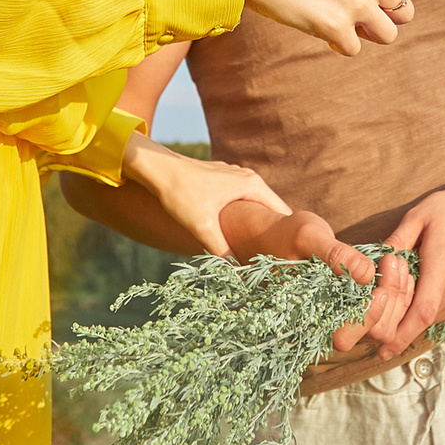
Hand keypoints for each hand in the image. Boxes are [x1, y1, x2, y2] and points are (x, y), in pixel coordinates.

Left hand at [121, 136, 289, 257]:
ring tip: (257, 246)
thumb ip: (223, 252)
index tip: (288, 254)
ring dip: (255, 222)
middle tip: (274, 256)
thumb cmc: (181, 194)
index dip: (286, 234)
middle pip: (270, 208)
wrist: (156, 168)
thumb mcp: (203, 227)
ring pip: (254, 203)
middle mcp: (248, 177)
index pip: (283, 212)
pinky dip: (242, 214)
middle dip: (271, 231)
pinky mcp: (221, 178)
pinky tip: (234, 229)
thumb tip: (238, 276)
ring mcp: (234, 175)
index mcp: (252, 185)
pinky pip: (240, 199)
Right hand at [220, 206, 389, 352]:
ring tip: (396, 262)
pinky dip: (398, 291)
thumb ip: (335, 254)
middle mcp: (330, 324)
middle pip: (374, 334)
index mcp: (310, 316)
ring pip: (386, 325)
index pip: (344, 338)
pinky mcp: (357, 306)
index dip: (367, 318)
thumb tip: (367, 274)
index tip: (380, 287)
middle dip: (392, 300)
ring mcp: (345, 317)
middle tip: (393, 262)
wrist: (280, 237)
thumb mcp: (307, 236)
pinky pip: (387, 311)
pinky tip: (395, 266)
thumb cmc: (288, 237)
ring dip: (399, 296)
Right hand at [230, 0, 444, 56]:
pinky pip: (353, 49)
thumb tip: (394, 12)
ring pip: (383, 36)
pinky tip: (314, 20)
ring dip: (361, 32)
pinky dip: (336, 43)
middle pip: (404, 15)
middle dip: (383, 17)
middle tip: (346, 2)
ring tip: (328, 8)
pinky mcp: (338, 25)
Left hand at [368, 185, 444, 358]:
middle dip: (401, 318)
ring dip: (417, 312)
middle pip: (424, 318)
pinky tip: (429, 285)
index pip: (421, 313)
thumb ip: (394, 243)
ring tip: (413, 283)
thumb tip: (370, 268)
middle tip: (386, 304)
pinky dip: (432, 307)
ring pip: (435, 318)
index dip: (400, 336)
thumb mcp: (417, 217)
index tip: (381, 351)